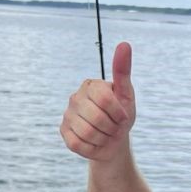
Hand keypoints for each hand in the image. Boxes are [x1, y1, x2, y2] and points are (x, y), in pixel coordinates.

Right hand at [60, 42, 135, 161]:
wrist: (113, 142)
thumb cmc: (121, 117)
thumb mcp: (126, 96)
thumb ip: (123, 71)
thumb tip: (125, 44)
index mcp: (91, 85)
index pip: (105, 99)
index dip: (119, 114)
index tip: (123, 117)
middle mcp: (75, 97)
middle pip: (97, 118)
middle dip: (112, 128)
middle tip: (114, 128)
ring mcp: (67, 115)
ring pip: (87, 132)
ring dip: (103, 139)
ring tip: (105, 135)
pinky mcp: (64, 132)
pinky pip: (78, 144)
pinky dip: (92, 147)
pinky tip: (95, 142)